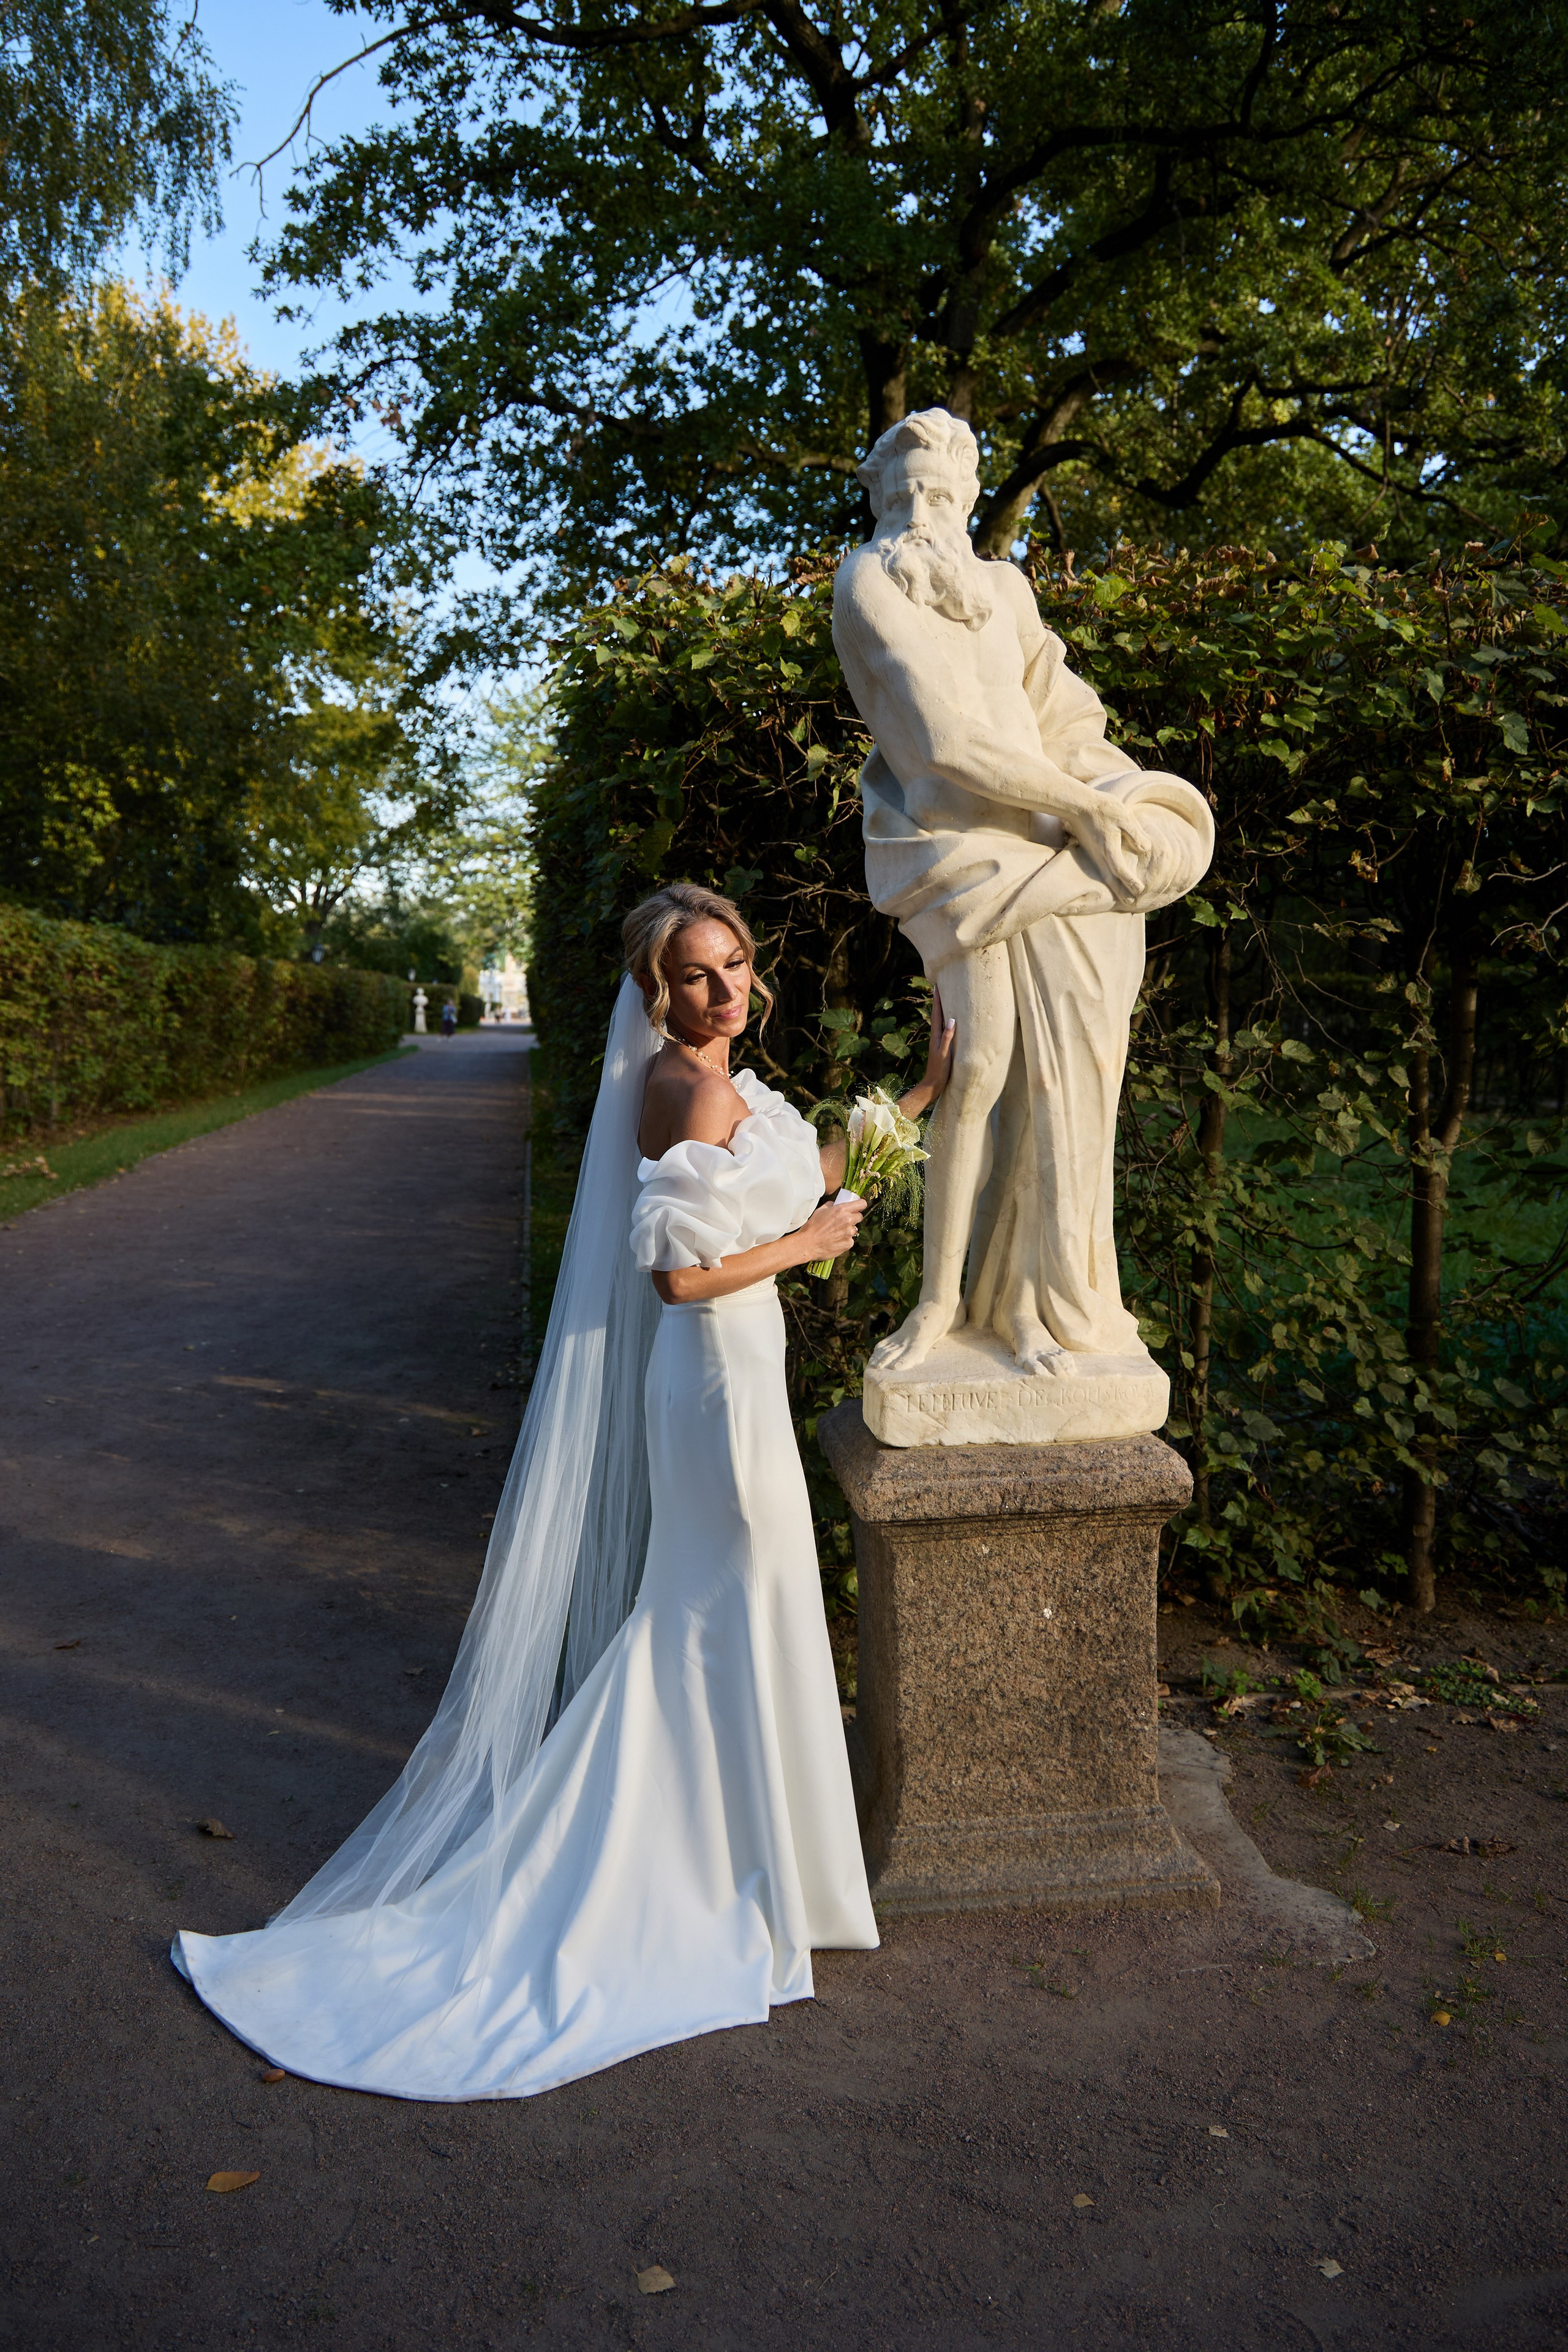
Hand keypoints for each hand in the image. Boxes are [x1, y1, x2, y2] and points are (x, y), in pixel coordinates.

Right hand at [798, 1194, 865, 1263]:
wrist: (807, 1244)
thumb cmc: (812, 1227)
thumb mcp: (820, 1210)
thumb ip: (831, 1205)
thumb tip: (836, 1204)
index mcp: (842, 1210)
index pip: (862, 1204)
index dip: (860, 1205)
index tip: (858, 1207)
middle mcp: (848, 1220)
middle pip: (859, 1217)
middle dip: (853, 1218)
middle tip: (844, 1221)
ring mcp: (849, 1233)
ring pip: (854, 1229)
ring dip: (848, 1230)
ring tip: (836, 1233)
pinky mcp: (848, 1244)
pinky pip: (850, 1240)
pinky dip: (845, 1240)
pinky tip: (835, 1240)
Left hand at [898, 984, 955, 1120]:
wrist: (932, 1085)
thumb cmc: (939, 1071)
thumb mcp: (944, 1054)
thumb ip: (947, 1037)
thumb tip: (951, 1020)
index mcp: (935, 1036)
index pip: (936, 1014)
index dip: (937, 1001)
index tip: (936, 987)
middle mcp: (935, 1037)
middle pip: (937, 1015)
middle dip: (938, 1002)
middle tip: (939, 988)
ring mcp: (938, 1042)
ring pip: (940, 1022)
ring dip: (941, 1011)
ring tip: (944, 1000)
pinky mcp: (941, 1048)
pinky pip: (944, 1030)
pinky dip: (946, 1022)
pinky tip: (950, 1023)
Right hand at [1067, 792, 1151, 901]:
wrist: (1078, 804)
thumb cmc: (1102, 809)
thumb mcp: (1123, 817)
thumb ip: (1135, 834)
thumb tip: (1146, 849)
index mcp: (1108, 848)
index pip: (1120, 870)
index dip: (1130, 881)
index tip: (1140, 890)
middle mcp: (1099, 855)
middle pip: (1110, 879)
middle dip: (1121, 891)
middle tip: (1131, 904)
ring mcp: (1092, 854)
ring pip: (1104, 875)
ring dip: (1114, 887)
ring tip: (1123, 897)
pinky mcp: (1090, 850)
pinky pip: (1100, 869)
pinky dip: (1107, 877)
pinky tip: (1112, 879)